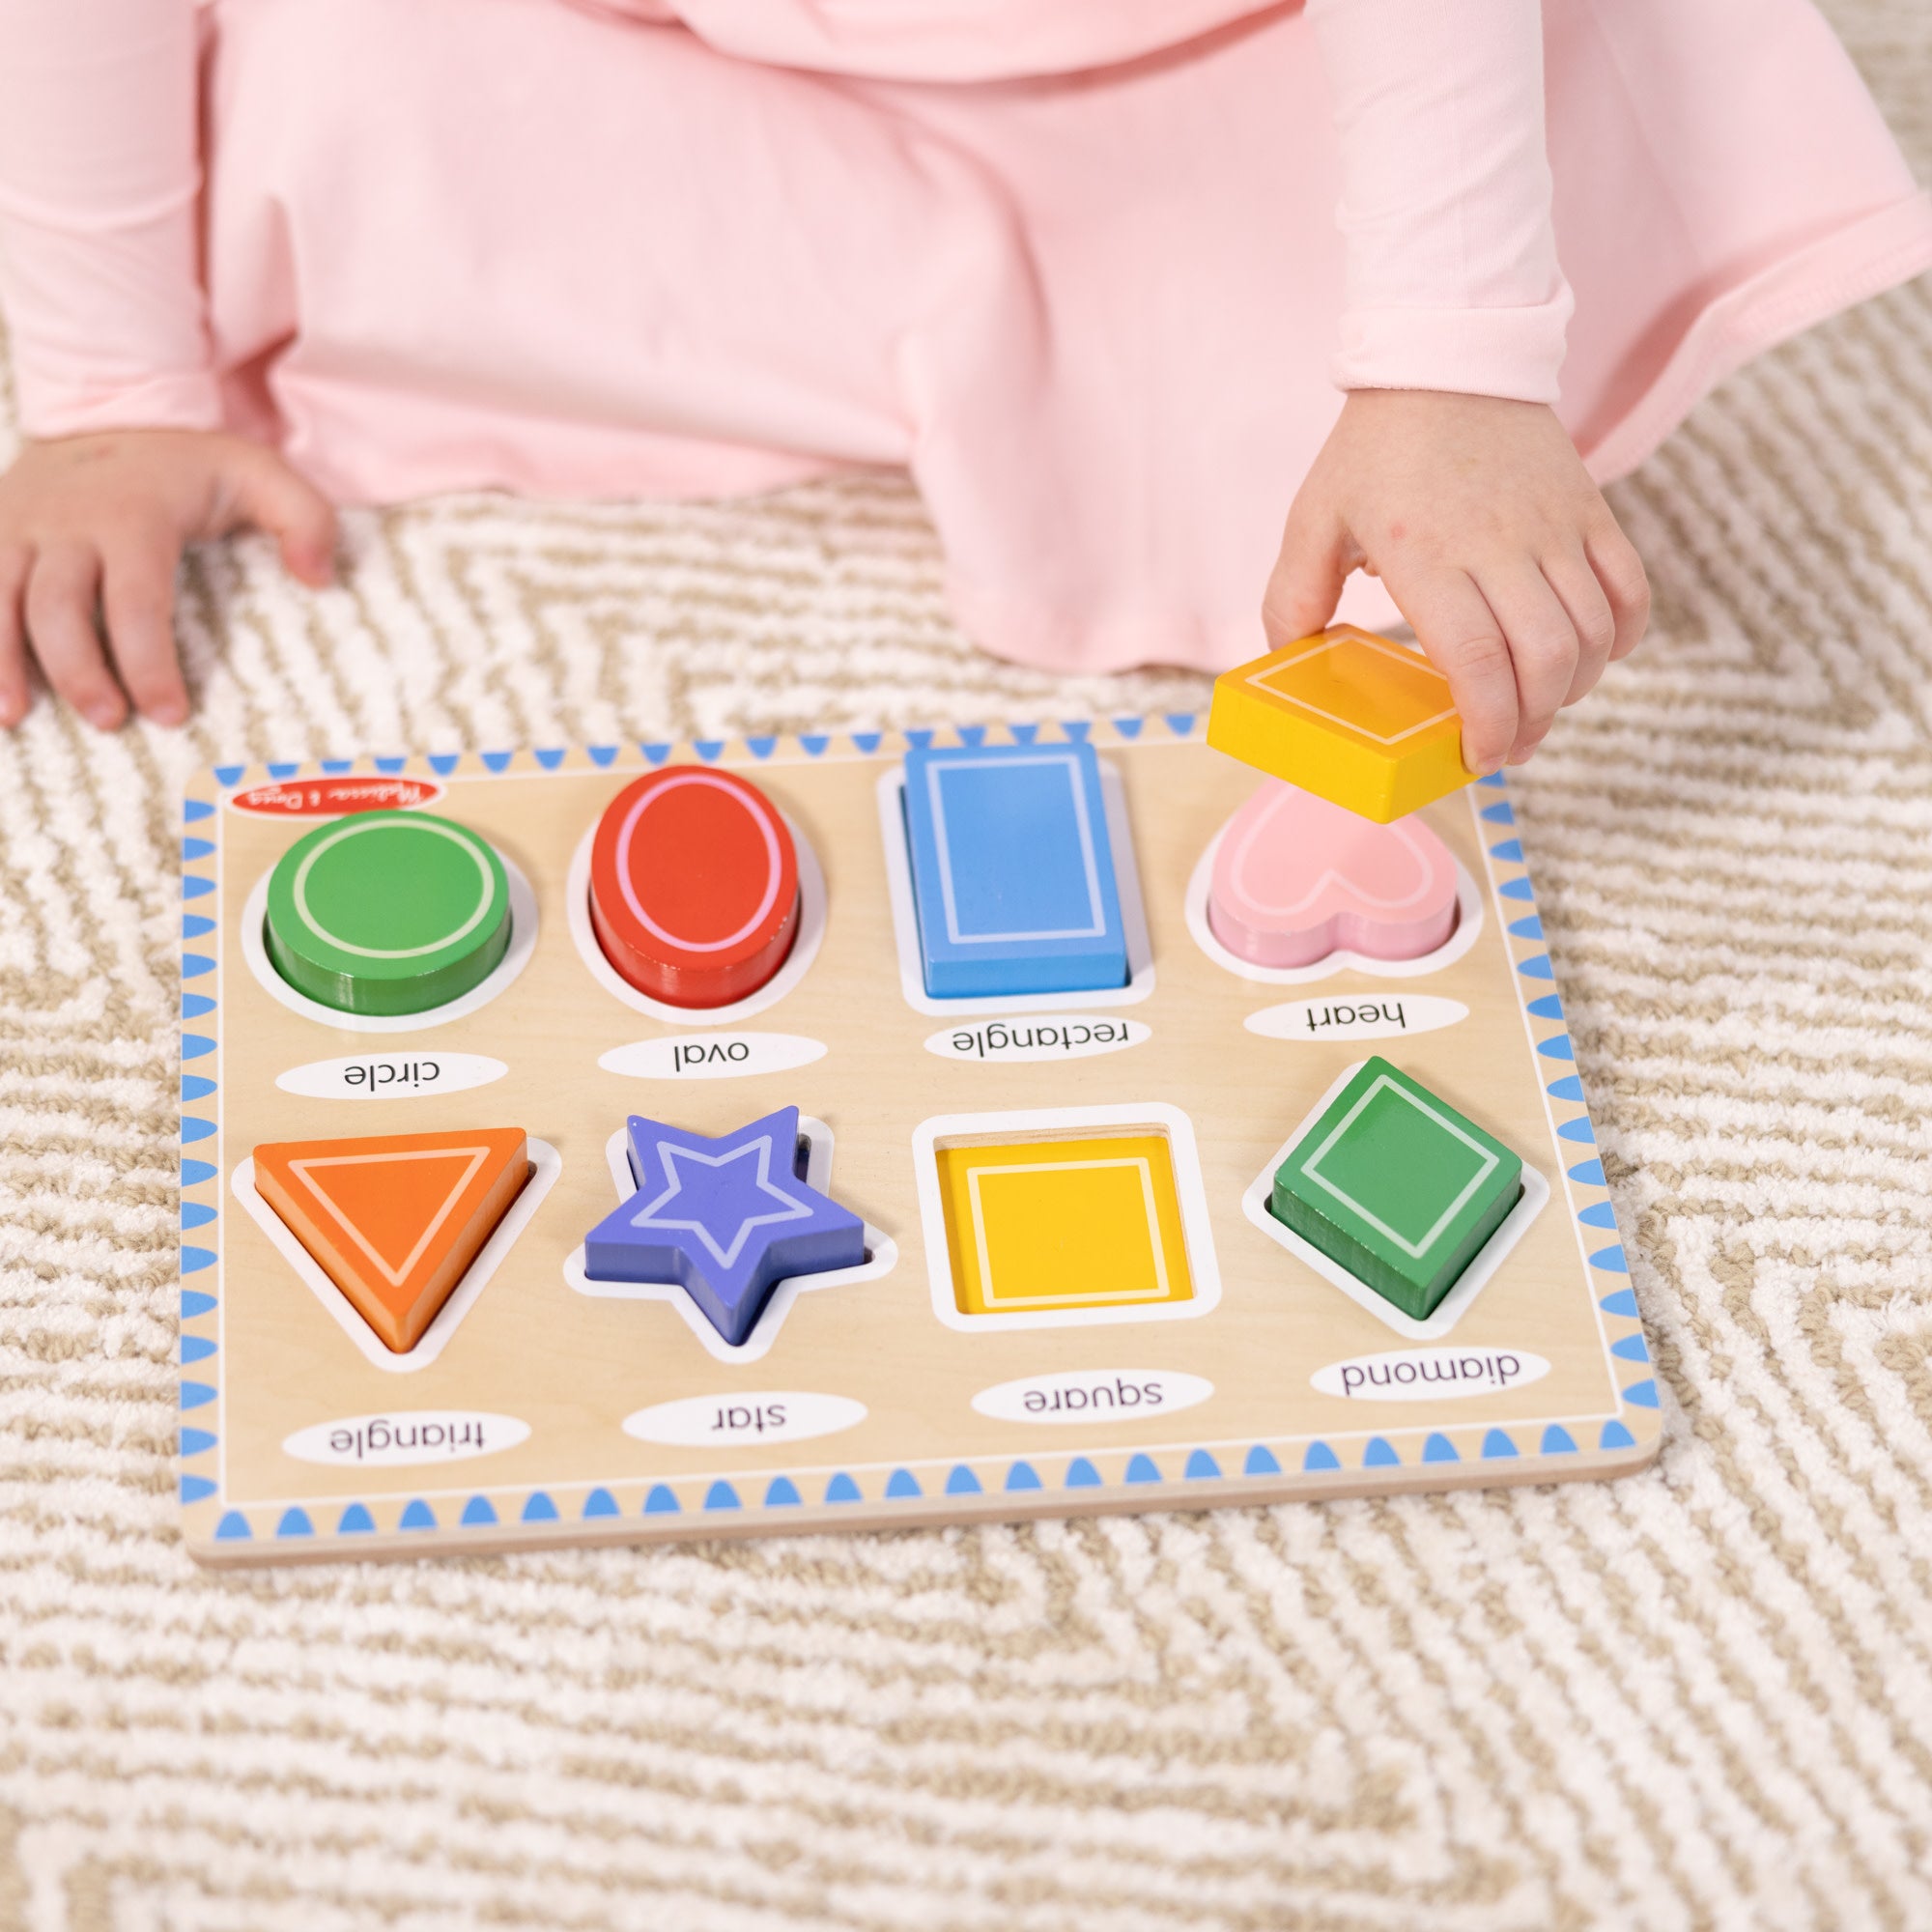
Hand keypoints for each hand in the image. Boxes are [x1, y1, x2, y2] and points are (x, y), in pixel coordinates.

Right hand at [0, 428, 337, 729]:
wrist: (106, 406)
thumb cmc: (192, 465)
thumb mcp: (260, 475)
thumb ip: (305, 521)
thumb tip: (320, 579)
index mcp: (133, 516)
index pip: (137, 601)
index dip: (149, 663)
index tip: (170, 714)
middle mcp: (65, 521)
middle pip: (58, 606)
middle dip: (78, 670)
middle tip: (109, 722)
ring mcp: (17, 524)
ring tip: (14, 718)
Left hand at [1263, 390, 1648, 772]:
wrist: (1448, 358)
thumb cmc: (1374, 448)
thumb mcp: (1313, 518)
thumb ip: (1292, 596)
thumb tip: (1289, 660)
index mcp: (1427, 556)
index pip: (1475, 662)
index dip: (1486, 724)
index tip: (1477, 757)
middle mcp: (1499, 546)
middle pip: (1543, 661)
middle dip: (1532, 723)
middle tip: (1508, 748)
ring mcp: (1553, 528)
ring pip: (1591, 633)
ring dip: (1574, 690)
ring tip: (1541, 711)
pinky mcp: (1589, 509)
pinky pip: (1629, 589)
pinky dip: (1621, 638)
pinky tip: (1589, 659)